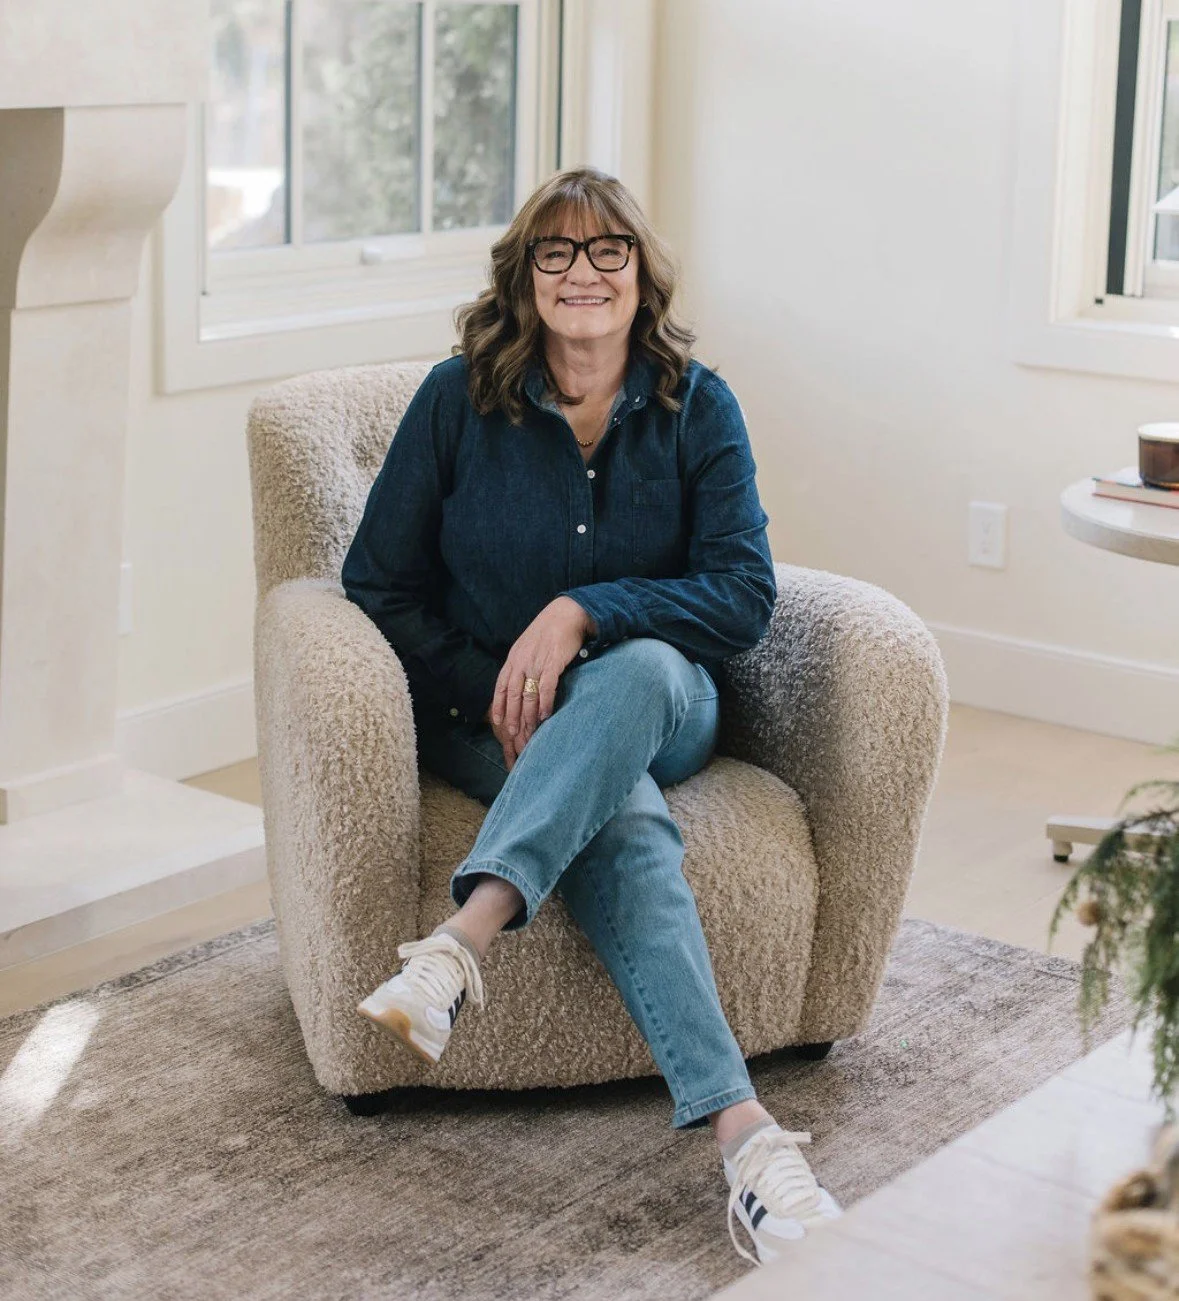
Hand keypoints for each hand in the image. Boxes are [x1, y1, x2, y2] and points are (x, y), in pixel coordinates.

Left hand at [487, 596, 592, 769]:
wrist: (567, 614)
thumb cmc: (549, 630)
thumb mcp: (527, 645)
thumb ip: (521, 662)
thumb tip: (519, 681)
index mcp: (514, 658)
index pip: (502, 686)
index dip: (499, 705)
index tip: (498, 721)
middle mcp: (522, 662)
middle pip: (514, 695)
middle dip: (512, 716)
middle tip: (513, 733)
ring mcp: (536, 663)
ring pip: (528, 695)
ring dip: (528, 715)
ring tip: (529, 730)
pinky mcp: (553, 663)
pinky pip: (546, 688)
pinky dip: (544, 703)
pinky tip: (545, 715)